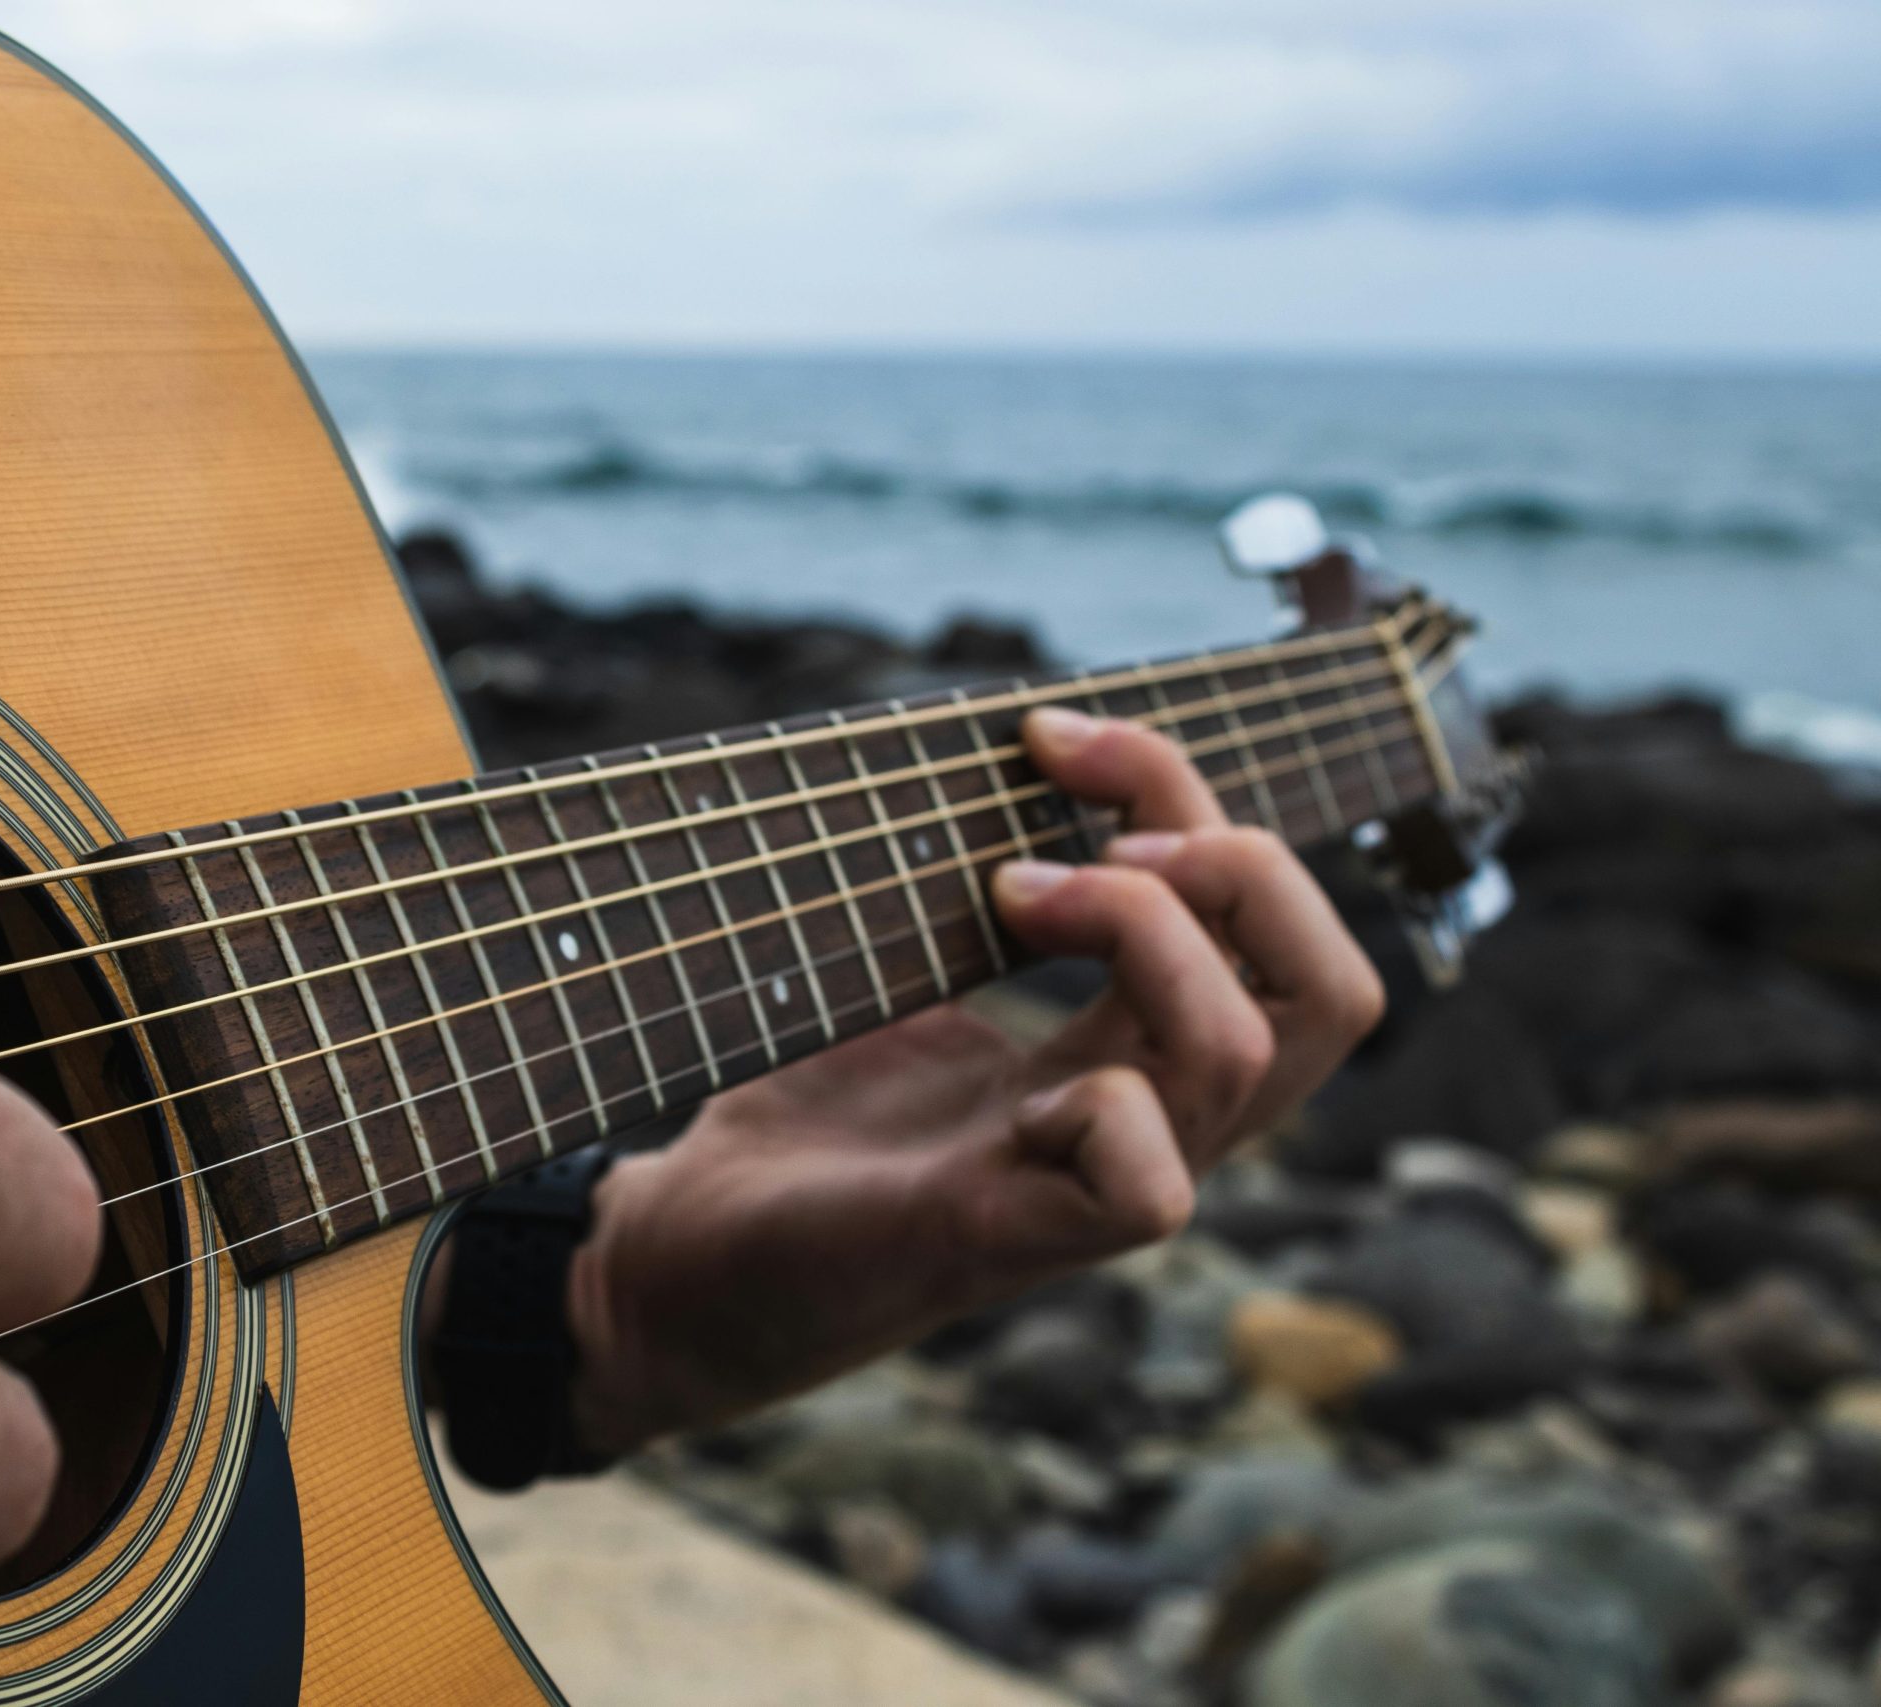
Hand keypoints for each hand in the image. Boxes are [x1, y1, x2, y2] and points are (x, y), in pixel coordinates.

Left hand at [564, 706, 1385, 1454]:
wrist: (681, 1253)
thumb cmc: (792, 1113)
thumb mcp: (902, 965)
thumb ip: (978, 882)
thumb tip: (1011, 744)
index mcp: (1123, 1050)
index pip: (1270, 927)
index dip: (1189, 796)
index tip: (1047, 734)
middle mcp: (1139, 1117)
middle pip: (1333, 994)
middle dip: (1246, 860)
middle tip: (1096, 827)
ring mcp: (1085, 1186)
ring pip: (1245, 1053)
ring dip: (1145, 931)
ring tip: (1014, 894)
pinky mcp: (1004, 1242)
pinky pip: (1149, 1184)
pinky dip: (1098, 1108)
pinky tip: (1008, 1095)